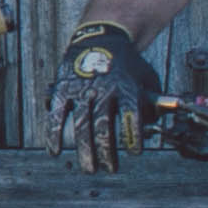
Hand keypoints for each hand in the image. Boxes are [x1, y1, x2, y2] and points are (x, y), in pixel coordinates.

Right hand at [47, 23, 159, 173]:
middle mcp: (102, 89)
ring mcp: (81, 89)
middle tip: (110, 169)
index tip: (135, 153)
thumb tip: (155, 126)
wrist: (101, 37)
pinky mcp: (64, 88)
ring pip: (81, 123)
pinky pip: (56, 113)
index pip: (130, 114)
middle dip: (106, 151)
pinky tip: (54, 150)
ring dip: (84, 149)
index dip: (132, 135)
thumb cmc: (127, 64)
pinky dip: (53, 132)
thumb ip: (152, 103)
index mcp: (125, 86)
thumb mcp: (147, 78)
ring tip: (90, 169)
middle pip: (103, 124)